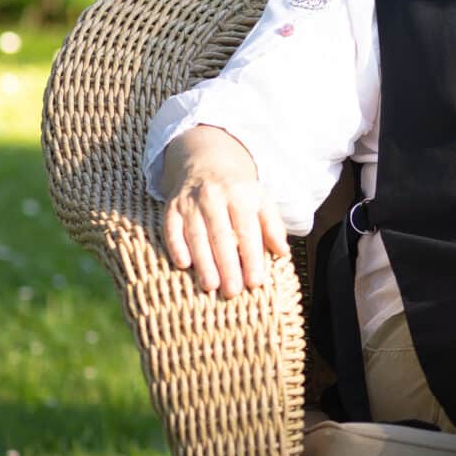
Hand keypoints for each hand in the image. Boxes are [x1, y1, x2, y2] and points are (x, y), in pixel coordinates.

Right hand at [159, 126, 288, 299]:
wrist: (206, 163)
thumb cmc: (239, 191)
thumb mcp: (262, 201)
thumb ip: (273, 227)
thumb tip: (284, 253)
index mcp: (241, 195)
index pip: (247, 231)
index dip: (251, 258)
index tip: (255, 282)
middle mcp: (214, 197)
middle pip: (221, 236)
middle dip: (227, 266)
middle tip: (233, 292)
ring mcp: (190, 202)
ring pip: (196, 236)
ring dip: (203, 263)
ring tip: (211, 287)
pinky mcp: (171, 207)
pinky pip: (171, 229)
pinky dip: (176, 247)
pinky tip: (183, 265)